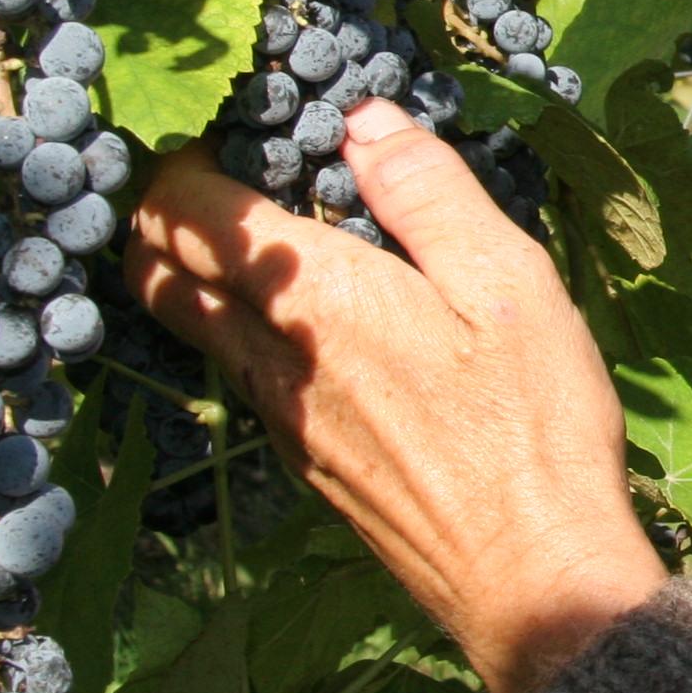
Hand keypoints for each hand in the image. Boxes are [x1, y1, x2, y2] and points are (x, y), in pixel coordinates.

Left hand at [126, 101, 664, 692]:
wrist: (530, 575)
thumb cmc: (533, 421)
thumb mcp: (509, 283)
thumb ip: (427, 193)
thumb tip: (360, 117)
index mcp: (315, 299)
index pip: (183, 211)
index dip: (181, 156)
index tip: (228, 127)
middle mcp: (271, 360)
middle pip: (157, 273)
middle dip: (163, 213)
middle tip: (225, 173)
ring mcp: (278, 420)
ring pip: (193, 330)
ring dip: (199, 275)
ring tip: (269, 237)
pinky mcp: (302, 464)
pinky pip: (239, 376)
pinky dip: (242, 330)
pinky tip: (313, 325)